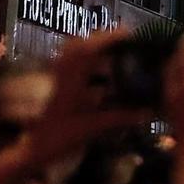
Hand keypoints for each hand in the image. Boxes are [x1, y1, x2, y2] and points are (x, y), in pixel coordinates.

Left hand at [26, 30, 149, 161]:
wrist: (34, 149)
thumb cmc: (60, 138)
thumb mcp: (93, 127)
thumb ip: (121, 118)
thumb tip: (148, 113)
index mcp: (71, 81)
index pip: (88, 50)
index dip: (108, 38)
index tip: (128, 33)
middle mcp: (62, 74)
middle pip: (79, 44)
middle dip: (102, 38)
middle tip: (125, 39)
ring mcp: (57, 77)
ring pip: (72, 50)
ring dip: (92, 45)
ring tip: (113, 48)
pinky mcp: (56, 83)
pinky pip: (68, 60)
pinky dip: (82, 56)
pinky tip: (95, 63)